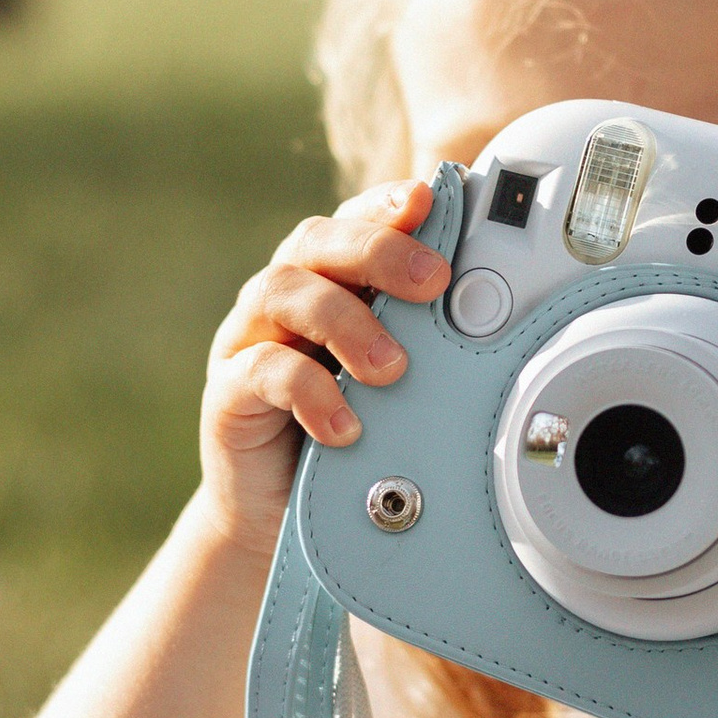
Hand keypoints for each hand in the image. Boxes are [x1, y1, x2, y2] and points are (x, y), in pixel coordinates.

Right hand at [199, 180, 448, 563]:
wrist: (277, 517)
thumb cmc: (350, 438)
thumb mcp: (397, 384)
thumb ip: (425, 341)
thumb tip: (491, 314)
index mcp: (329, 282)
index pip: (352, 221)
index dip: (385, 204)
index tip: (428, 201)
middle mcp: (284, 299)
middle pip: (316, 241)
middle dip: (377, 250)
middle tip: (431, 281)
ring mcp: (248, 340)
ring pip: (283, 291)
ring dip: (345, 320)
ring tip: (391, 367)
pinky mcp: (227, 392)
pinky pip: (261, 370)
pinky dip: (309, 391)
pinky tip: (346, 426)